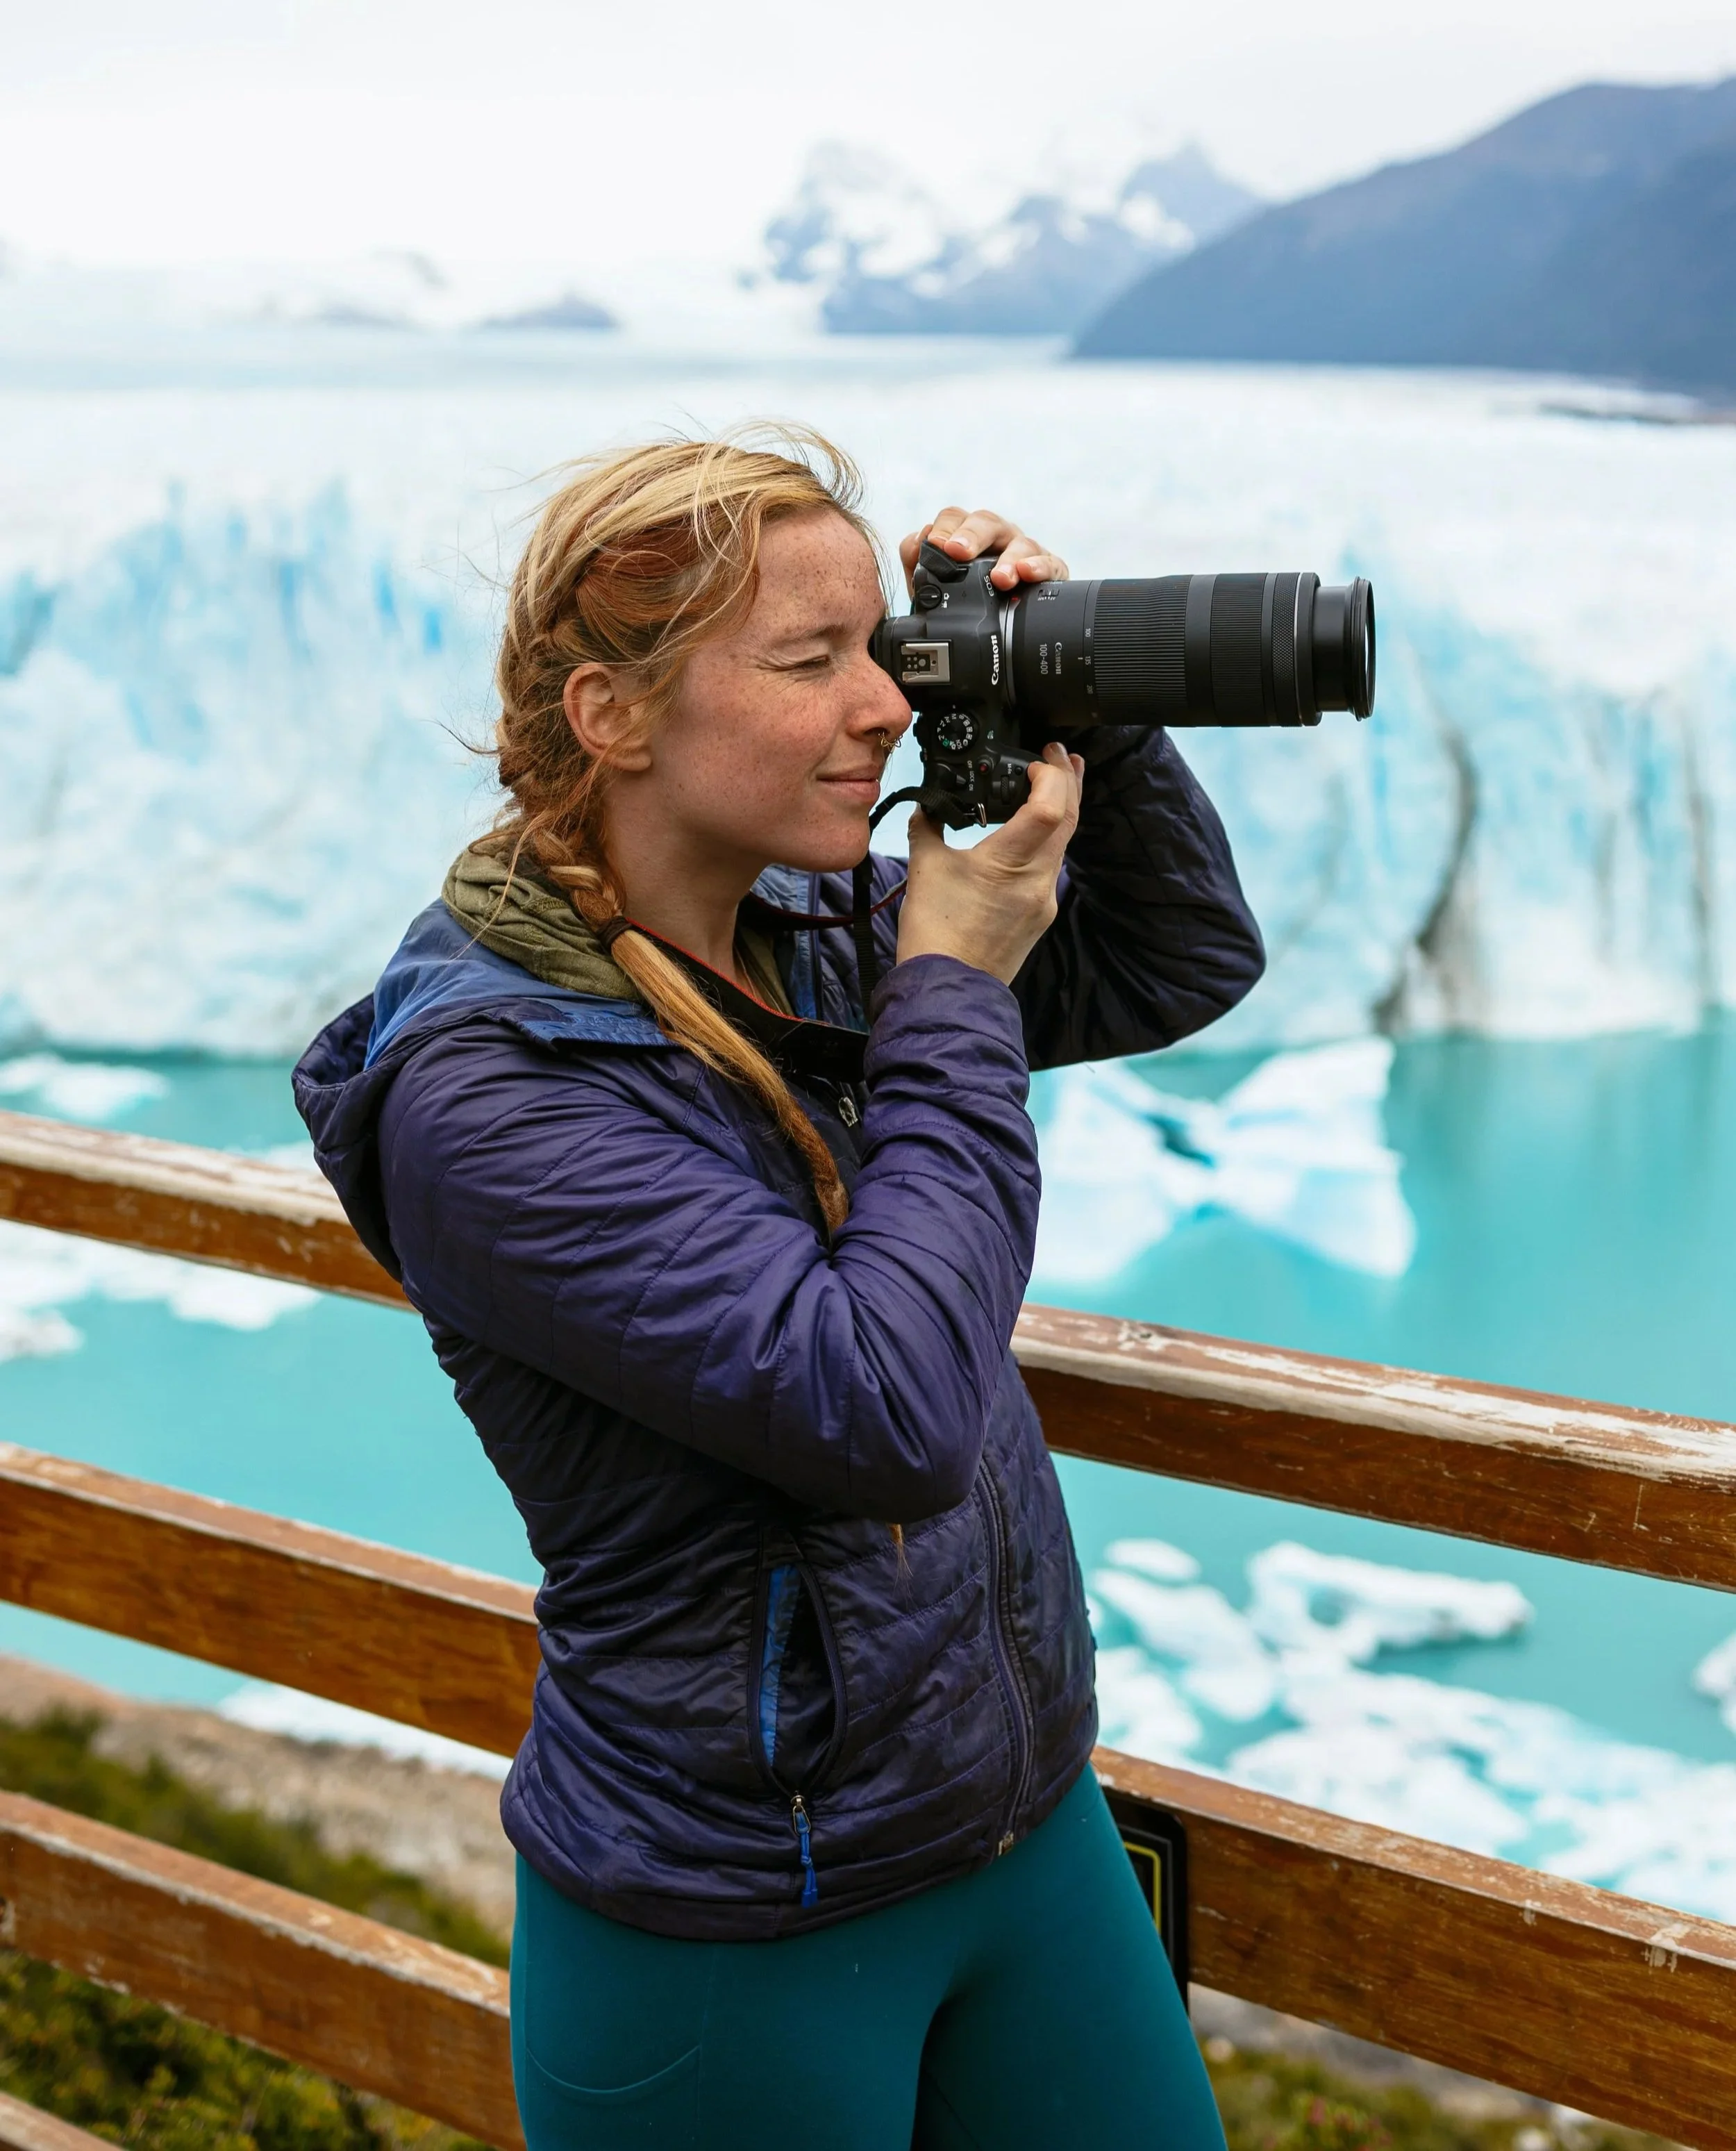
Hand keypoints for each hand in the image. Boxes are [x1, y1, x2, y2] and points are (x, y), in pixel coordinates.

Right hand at [895, 743, 1084, 984]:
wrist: (947, 990)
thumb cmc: (935, 934)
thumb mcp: (925, 869)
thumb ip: (928, 827)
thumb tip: (928, 809)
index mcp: (1009, 863)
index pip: (1050, 806)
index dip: (1050, 775)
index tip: (1036, 759)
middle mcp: (1037, 880)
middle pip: (1069, 819)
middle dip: (1068, 781)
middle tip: (1061, 754)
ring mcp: (1043, 899)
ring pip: (1063, 842)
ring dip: (1062, 809)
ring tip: (1054, 783)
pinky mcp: (1039, 915)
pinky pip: (1051, 866)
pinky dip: (1048, 839)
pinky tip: (1033, 832)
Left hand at [898, 507, 1068, 595]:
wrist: (1004, 633)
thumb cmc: (969, 603)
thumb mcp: (938, 589)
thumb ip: (918, 565)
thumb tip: (915, 542)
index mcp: (967, 538)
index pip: (954, 518)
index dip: (944, 528)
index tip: (936, 546)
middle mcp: (997, 539)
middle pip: (986, 523)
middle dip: (971, 535)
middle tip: (958, 552)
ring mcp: (1024, 552)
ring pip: (1019, 543)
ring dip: (1008, 558)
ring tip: (1000, 578)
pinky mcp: (1050, 570)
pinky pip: (1049, 563)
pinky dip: (1039, 566)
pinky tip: (1028, 573)